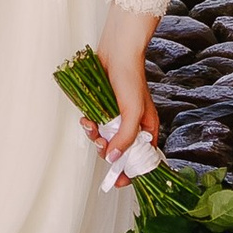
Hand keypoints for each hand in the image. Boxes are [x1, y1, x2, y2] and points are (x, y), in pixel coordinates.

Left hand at [95, 20, 158, 165]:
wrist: (116, 52)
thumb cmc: (131, 79)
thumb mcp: (133, 112)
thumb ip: (125, 139)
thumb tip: (114, 159)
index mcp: (146, 129)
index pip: (141, 159)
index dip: (130, 171)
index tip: (118, 180)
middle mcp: (132, 126)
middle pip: (119, 152)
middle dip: (108, 151)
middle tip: (101, 143)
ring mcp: (116, 118)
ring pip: (105, 140)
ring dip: (95, 137)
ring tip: (90, 127)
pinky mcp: (103, 110)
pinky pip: (95, 126)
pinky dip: (89, 126)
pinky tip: (86, 119)